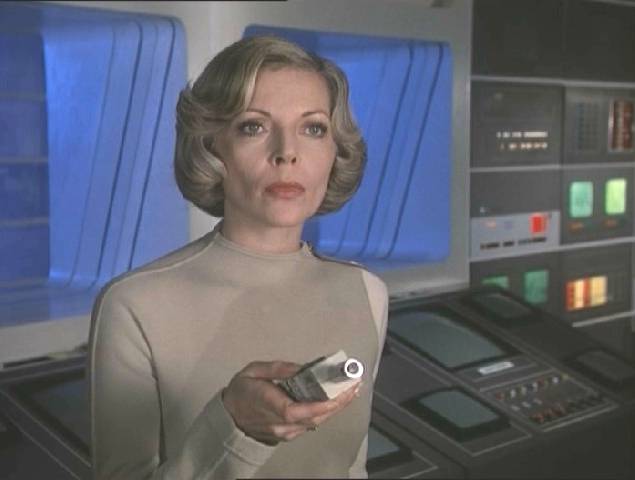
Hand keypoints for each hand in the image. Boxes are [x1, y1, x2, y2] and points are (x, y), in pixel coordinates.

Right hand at [222, 361, 359, 444]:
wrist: (228, 418)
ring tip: (352, 391)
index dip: (322, 403)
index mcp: (269, 405)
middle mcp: (280, 423)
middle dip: (339, 402)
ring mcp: (285, 432)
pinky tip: (337, 401)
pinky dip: (327, 412)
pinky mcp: (288, 435)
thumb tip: (303, 368)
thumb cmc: (241, 390)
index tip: (341, 391)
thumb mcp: (254, 370)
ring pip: (316, 422)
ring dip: (336, 407)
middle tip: (356, 385)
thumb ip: (278, 369)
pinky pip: (312, 424)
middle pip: (315, 417)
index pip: (300, 410)